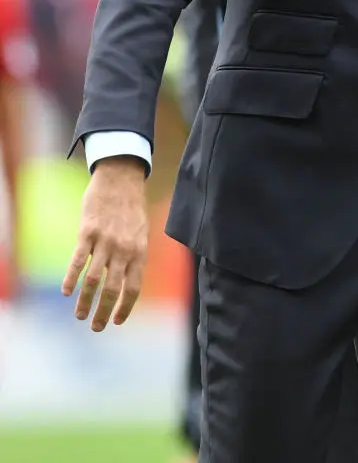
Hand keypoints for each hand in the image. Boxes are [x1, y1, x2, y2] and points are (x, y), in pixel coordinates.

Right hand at [62, 156, 148, 330]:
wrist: (121, 178)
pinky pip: (78, 260)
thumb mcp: (142, 232)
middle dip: (104, 312)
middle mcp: (124, 249)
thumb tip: (128, 280)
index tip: (117, 321)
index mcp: (139, 250)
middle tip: (96, 327)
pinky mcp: (88, 232)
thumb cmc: (131, 207)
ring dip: (85, 301)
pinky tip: (66, 292)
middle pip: (113, 289)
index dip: (125, 307)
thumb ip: (134, 255)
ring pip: (94, 279)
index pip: (134, 287)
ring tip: (79, 315)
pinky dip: (71, 278)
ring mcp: (105, 241)